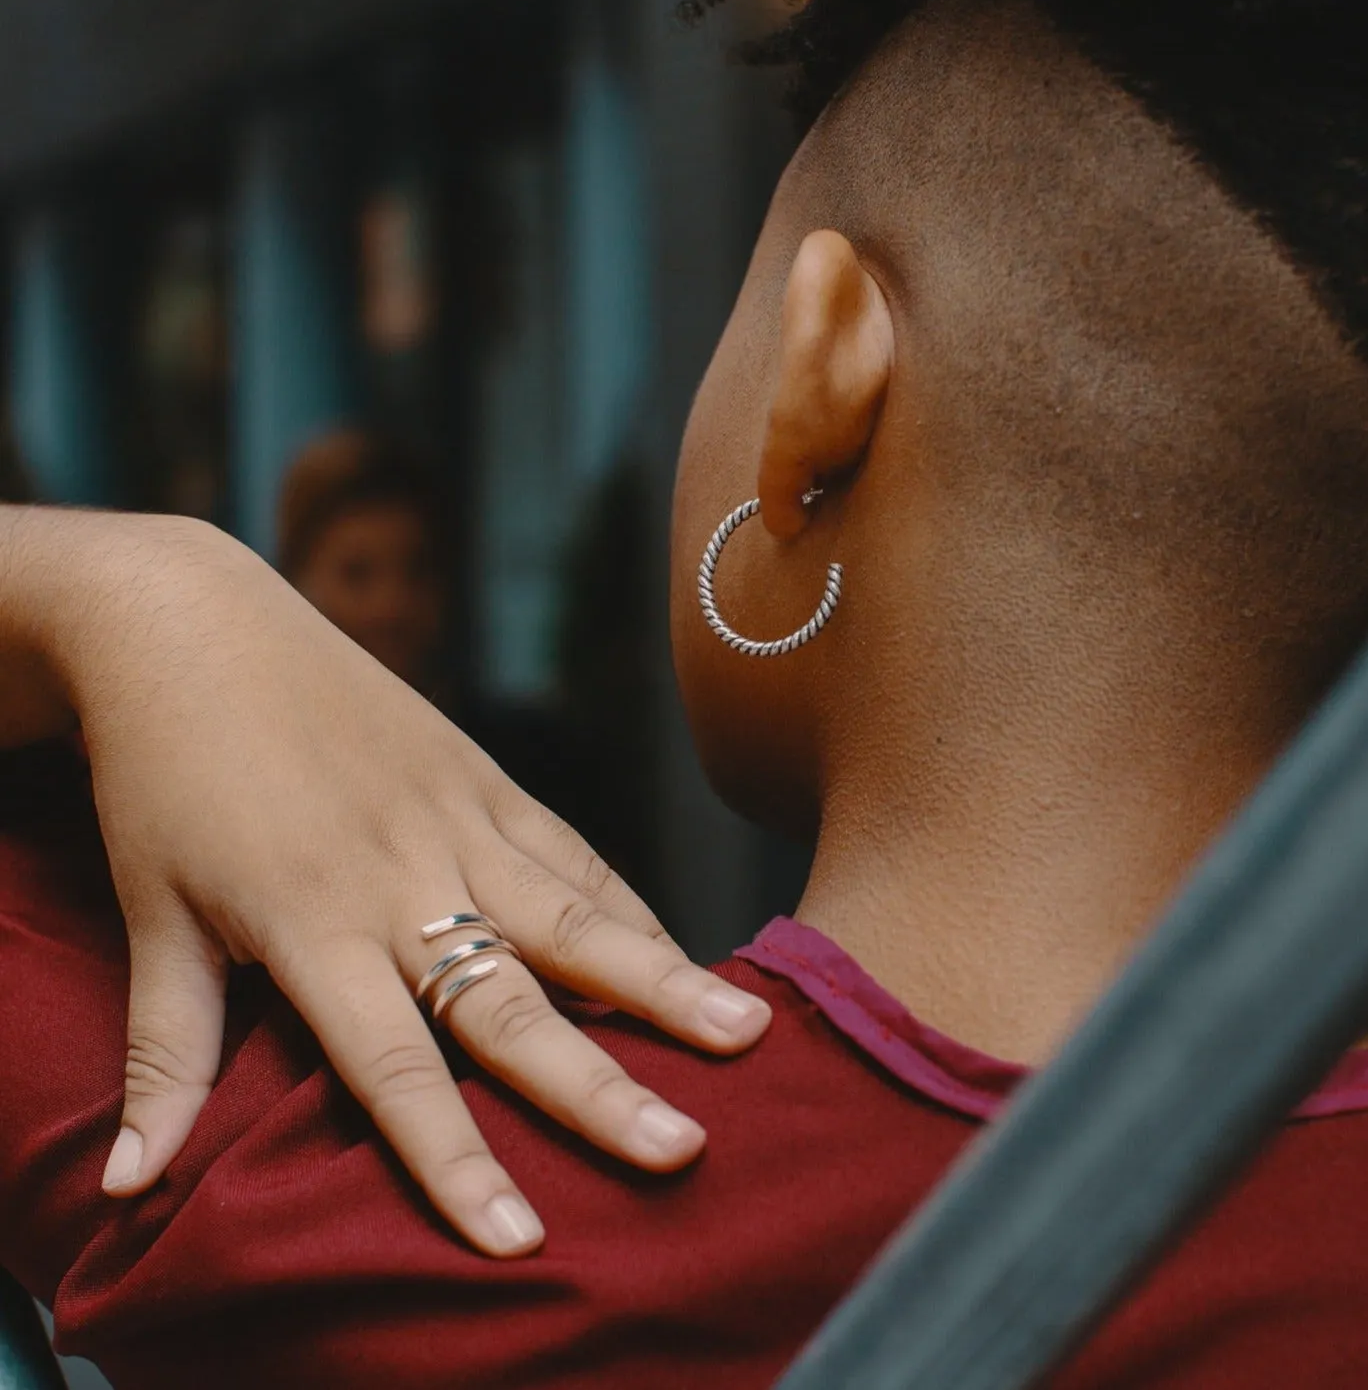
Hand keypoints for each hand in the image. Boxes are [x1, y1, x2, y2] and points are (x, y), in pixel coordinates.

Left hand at [8, 510, 770, 1255]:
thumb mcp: (151, 914)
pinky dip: (628, 906)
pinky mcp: (483, 777)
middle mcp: (402, 878)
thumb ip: (162, 1052)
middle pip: (513, 999)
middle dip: (600, 1083)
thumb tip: (126, 1187)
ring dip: (660, 978)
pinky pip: (569, 852)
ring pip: (573, 914)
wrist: (200, 629)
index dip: (455, 1157)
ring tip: (743, 1031)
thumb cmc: (167, 779)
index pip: (396, 1066)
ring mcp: (456, 820)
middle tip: (682, 1146)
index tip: (518, 1236)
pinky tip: (675, 949)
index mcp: (315, 923)